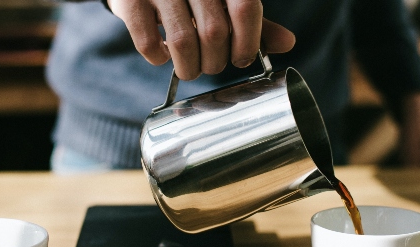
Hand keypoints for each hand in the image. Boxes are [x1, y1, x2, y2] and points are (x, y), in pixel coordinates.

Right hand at [106, 0, 295, 79]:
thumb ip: (250, 20)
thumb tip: (288, 43)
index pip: (246, 8)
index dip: (248, 41)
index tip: (241, 58)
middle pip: (214, 32)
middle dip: (216, 61)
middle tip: (212, 65)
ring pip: (182, 42)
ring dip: (189, 67)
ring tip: (189, 68)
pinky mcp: (130, 1)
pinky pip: (148, 43)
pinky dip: (158, 59)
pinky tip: (162, 55)